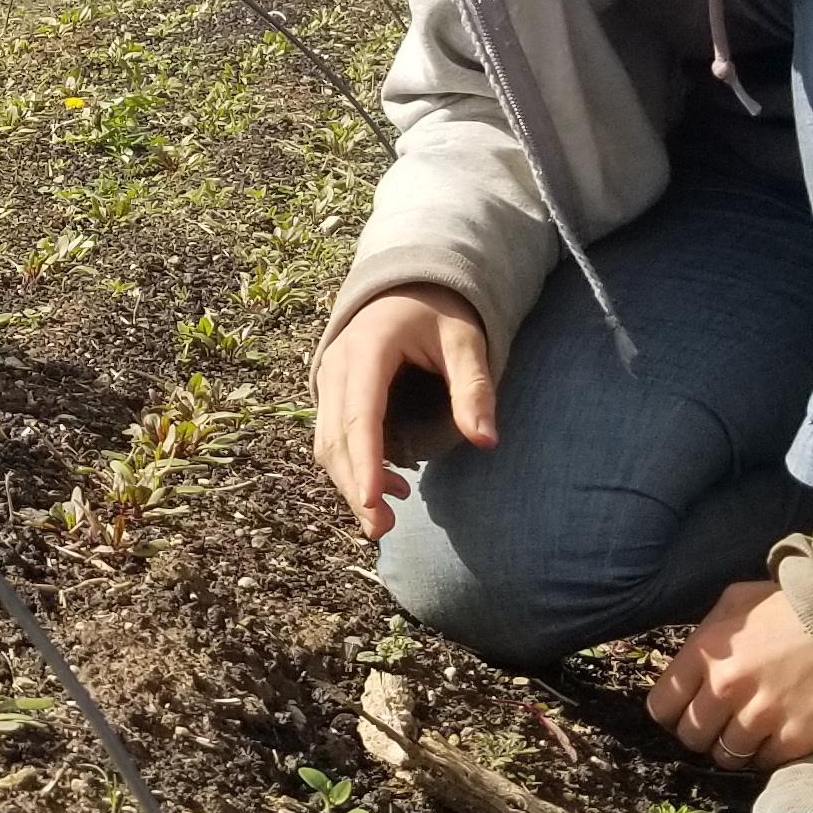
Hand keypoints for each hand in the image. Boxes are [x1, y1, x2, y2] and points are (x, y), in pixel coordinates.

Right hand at [311, 285, 495, 538]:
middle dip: (354, 488)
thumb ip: (474, 388)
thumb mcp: (466, 341)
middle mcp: (337, 365)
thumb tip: (487, 441)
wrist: (408, 283)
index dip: (365, 462)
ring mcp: (328, 378)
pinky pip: (331, 437)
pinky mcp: (331, 392)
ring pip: (326, 444)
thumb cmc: (440, 312)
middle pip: (335, 439)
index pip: (360, 416)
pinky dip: (352, 467)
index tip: (372, 502)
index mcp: (368, 348)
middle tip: (383, 529)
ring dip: (350, 483)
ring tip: (387, 516)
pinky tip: (386, 487)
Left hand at [648, 580, 812, 773]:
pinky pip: (762, 762)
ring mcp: (760, 717)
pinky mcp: (793, 739)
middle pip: (691, 737)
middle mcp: (725, 688)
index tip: (684, 712)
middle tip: (720, 724)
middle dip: (701, 733)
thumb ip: (707, 632)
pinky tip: (777, 733)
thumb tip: (690, 660)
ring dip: (734, 747)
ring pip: (725, 756)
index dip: (672, 712)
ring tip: (751, 730)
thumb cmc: (796, 606)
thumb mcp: (739, 601)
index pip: (663, 705)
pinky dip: (766, 754)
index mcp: (706, 654)